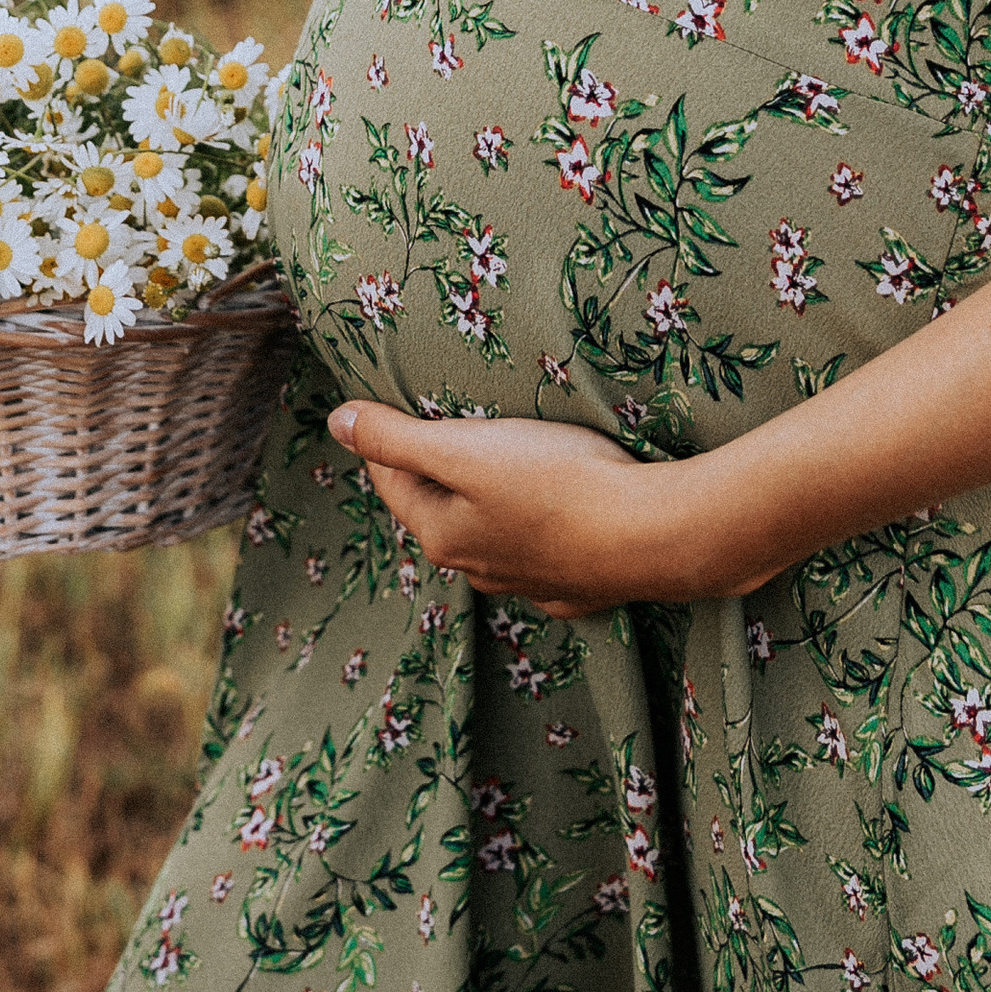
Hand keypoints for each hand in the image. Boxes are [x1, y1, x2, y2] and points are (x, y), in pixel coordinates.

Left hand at [326, 397, 721, 616]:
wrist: (653, 535)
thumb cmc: (557, 483)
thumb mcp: (466, 449)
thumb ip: (397, 436)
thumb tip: (337, 422)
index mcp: (443, 533)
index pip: (392, 479)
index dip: (384, 437)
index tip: (387, 404)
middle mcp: (479, 568)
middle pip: (440, 509)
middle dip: (436, 470)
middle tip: (444, 424)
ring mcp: (529, 583)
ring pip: (490, 536)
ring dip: (487, 502)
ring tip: (501, 462)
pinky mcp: (576, 586)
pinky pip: (540, 555)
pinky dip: (535, 532)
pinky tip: (551, 514)